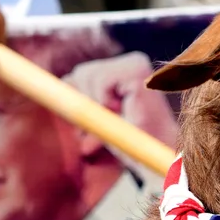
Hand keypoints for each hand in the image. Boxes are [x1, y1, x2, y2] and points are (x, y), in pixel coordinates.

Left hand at [63, 52, 178, 189]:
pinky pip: (100, 81)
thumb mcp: (100, 115)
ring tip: (119, 119)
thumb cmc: (131, 141)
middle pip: (82, 72)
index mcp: (125, 67)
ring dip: (97, 105)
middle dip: (88, 103)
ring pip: (87, 74)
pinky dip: (104, 102)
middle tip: (110, 123)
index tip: (98, 122)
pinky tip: (123, 112)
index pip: (82, 73)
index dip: (82, 100)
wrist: (156, 158)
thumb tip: (63, 81)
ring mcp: (136, 65)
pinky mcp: (138, 73)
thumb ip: (84, 97)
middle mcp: (133, 61)